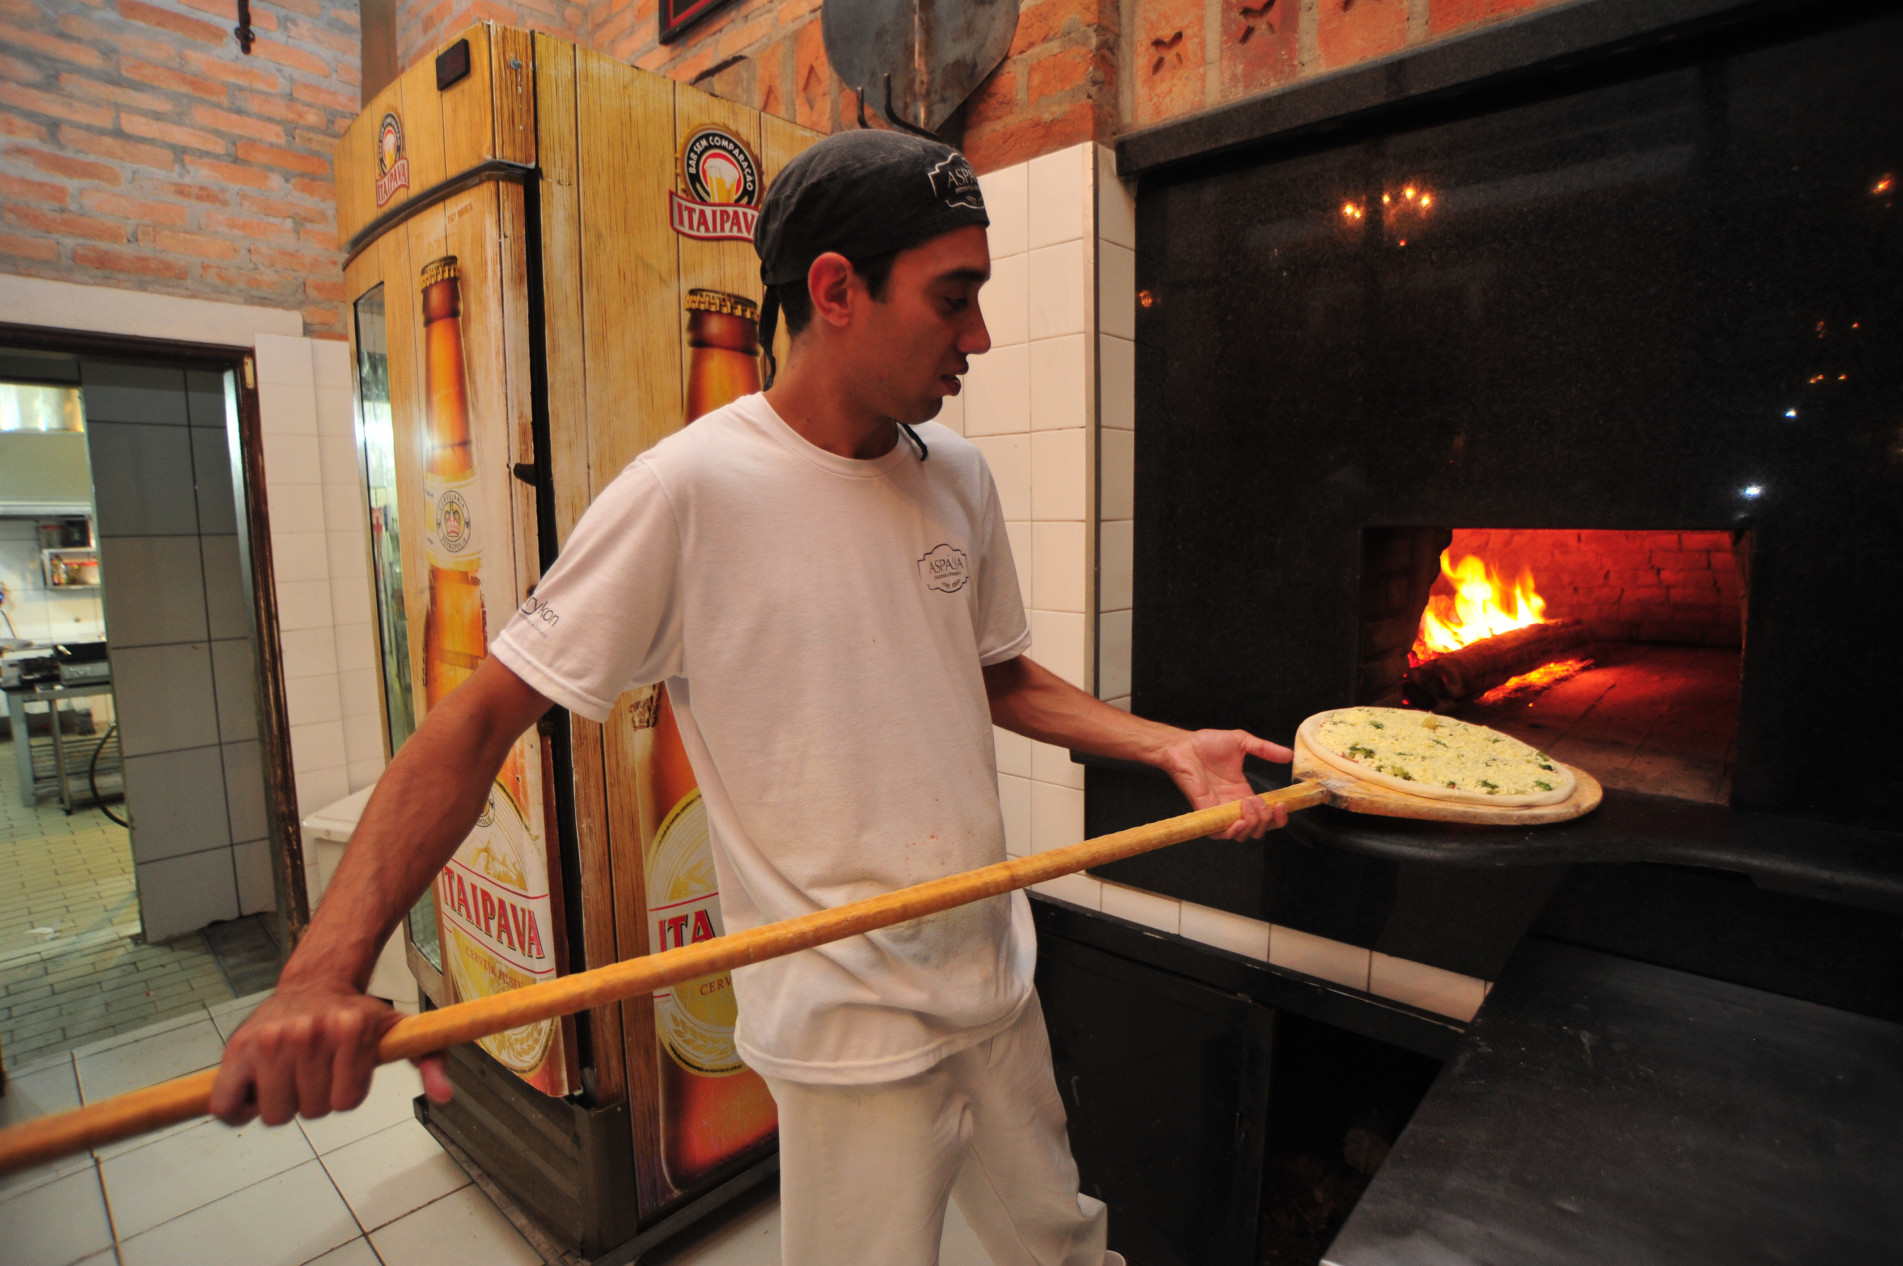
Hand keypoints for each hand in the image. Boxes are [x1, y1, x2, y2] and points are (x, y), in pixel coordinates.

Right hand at [208, 984, 452, 1126]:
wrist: (316, 984)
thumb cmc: (359, 1016)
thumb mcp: (402, 1032)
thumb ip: (430, 1062)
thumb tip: (445, 1096)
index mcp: (351, 1031)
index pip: (345, 1102)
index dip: (345, 1094)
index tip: (343, 1072)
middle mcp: (310, 1032)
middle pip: (309, 1111)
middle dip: (314, 1099)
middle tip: (315, 1070)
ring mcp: (271, 1039)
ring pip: (274, 1113)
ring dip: (280, 1102)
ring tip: (289, 1073)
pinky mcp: (237, 1047)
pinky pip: (225, 1104)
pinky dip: (236, 1107)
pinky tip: (253, 1088)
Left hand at [1158, 728, 1294, 839]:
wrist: (1183, 744)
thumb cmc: (1207, 743)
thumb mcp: (1243, 742)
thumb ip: (1266, 749)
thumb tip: (1289, 755)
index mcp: (1244, 793)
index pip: (1266, 816)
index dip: (1278, 817)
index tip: (1282, 804)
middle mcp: (1234, 806)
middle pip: (1259, 830)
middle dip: (1267, 820)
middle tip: (1261, 800)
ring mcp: (1220, 811)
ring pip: (1243, 834)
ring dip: (1253, 823)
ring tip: (1249, 802)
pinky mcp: (1206, 813)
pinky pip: (1220, 834)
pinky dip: (1233, 831)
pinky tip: (1239, 819)